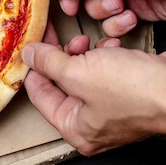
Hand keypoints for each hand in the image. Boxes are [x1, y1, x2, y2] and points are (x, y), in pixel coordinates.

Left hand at [22, 24, 165, 155]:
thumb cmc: (137, 91)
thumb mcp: (77, 72)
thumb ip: (47, 63)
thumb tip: (28, 54)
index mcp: (74, 128)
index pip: (38, 93)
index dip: (32, 65)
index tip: (29, 42)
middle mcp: (92, 121)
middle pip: (60, 81)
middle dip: (59, 55)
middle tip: (57, 36)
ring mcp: (111, 106)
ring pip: (82, 71)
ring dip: (83, 52)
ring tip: (88, 43)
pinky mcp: (128, 89)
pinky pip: (105, 68)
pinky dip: (105, 54)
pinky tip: (111, 46)